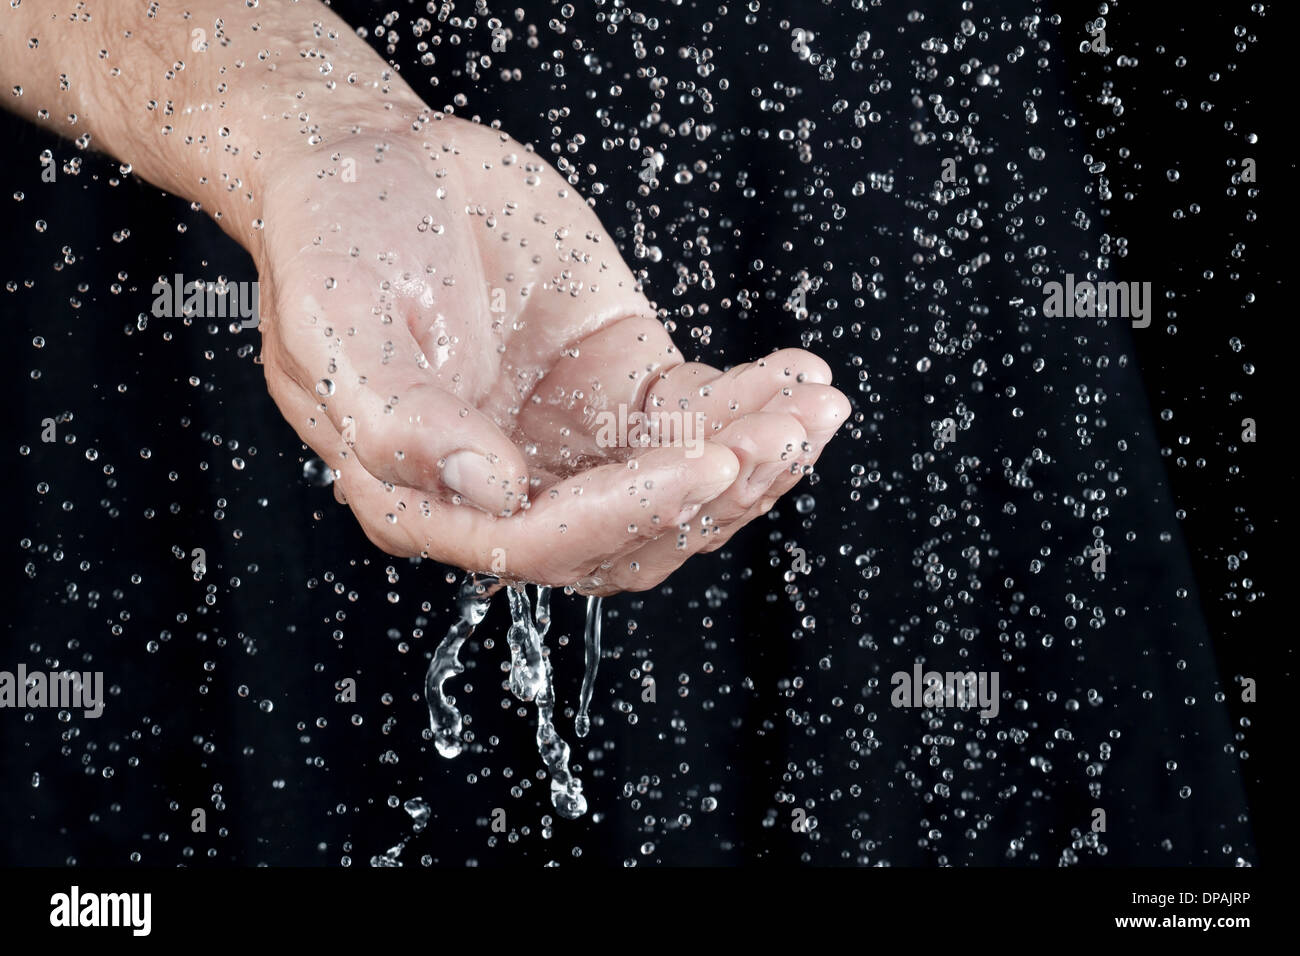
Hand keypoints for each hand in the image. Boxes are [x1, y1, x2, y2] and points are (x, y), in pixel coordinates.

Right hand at [255, 111, 849, 593]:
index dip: (632, 513)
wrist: (375, 159)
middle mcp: (506, 485)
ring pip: (676, 485)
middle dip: (715, 495)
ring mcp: (568, 438)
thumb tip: (497, 489)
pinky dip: (749, 402)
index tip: (707, 464)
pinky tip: (796, 373)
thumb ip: (403, 422)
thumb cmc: (335, 242)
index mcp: (428, 498)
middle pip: (630, 532)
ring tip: (814, 408)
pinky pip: (693, 416)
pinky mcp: (615, 385)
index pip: (541, 540)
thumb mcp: (338, 330)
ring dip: (754, 457)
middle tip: (784, 437)